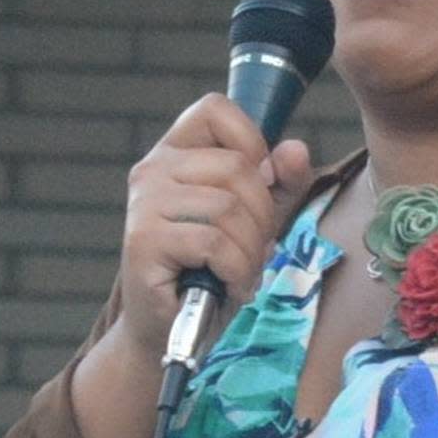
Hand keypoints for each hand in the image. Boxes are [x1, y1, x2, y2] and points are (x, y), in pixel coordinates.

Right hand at [116, 93, 313, 357]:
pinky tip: (228, 283)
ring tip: (239, 268)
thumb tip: (294, 150)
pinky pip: (216, 243)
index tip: (258, 183)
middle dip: (263, 214)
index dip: (252, 141)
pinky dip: (237, 269)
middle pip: (238, 166)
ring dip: (251, 248)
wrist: (175, 328)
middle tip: (252, 246)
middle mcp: (153, 169)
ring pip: (230, 207)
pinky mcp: (143, 241)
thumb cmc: (217, 265)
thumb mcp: (261, 216)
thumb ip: (283, 180)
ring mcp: (144, 204)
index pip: (215, 109)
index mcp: (177, 152)